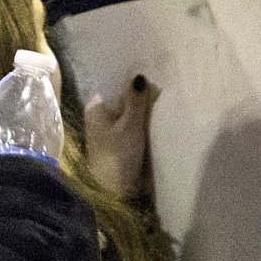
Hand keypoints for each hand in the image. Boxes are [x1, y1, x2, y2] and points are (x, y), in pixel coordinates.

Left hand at [82, 75, 157, 200]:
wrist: (114, 191)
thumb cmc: (118, 156)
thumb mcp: (130, 125)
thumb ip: (136, 100)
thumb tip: (140, 76)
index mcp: (95, 107)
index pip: (115, 85)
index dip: (132, 79)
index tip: (153, 70)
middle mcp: (100, 115)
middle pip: (124, 97)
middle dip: (141, 93)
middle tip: (165, 83)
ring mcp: (110, 128)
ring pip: (131, 111)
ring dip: (145, 107)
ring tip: (165, 95)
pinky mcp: (121, 140)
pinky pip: (134, 123)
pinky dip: (144, 120)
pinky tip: (158, 114)